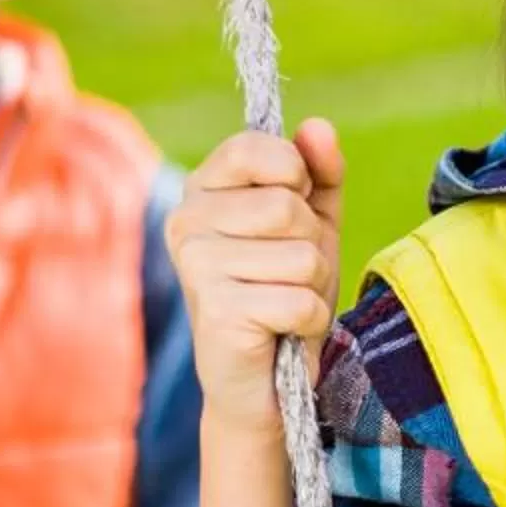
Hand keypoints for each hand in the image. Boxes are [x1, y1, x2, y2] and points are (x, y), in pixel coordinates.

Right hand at [166, 119, 345, 425]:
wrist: (264, 380)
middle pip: (286, 207)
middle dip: (312, 245)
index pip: (254, 147)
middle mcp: (186, 222)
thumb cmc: (284, 291)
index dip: (294, 174)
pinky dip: (309, 321)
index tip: (295, 206)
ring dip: (313, 287)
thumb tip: (317, 126)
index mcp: (202, 190)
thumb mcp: (312, 225)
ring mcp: (196, 266)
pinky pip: (299, 301)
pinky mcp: (216, 311)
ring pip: (301, 257)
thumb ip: (319, 174)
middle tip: (291, 274)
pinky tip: (283, 331)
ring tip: (285, 303)